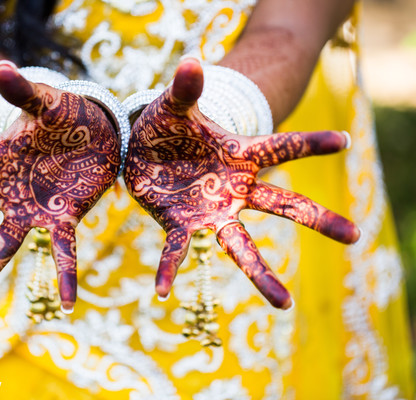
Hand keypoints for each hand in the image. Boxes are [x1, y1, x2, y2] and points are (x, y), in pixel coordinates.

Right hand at [0, 62, 119, 313]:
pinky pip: (61, 252)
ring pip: (0, 247)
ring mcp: (31, 209)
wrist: (102, 136)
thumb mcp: (48, 103)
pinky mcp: (62, 220)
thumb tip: (0, 67)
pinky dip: (64, 276)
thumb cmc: (69, 118)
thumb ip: (25, 92)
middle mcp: (6, 189)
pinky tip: (67, 304)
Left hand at [124, 58, 359, 308]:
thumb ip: (185, 89)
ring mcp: (210, 211)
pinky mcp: (179, 225)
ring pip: (240, 244)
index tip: (345, 141)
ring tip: (284, 304)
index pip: (281, 146)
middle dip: (316, 219)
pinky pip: (177, 250)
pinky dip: (169, 269)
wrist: (140, 149)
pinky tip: (161, 292)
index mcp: (239, 155)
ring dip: (261, 273)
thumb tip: (190, 62)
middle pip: (282, 205)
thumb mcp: (174, 106)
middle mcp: (233, 189)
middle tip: (355, 235)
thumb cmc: (166, 126)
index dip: (310, 142)